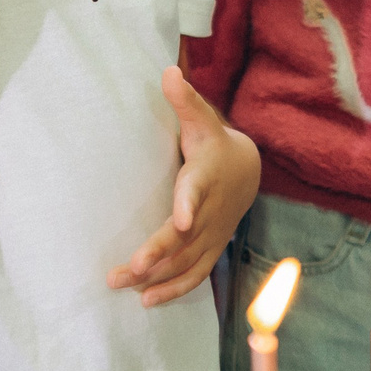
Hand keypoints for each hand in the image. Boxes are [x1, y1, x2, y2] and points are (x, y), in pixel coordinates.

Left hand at [111, 66, 261, 307]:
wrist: (248, 168)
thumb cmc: (214, 143)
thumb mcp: (203, 120)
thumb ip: (184, 101)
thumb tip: (168, 70)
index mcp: (206, 177)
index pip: (195, 192)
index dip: (188, 206)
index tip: (178, 222)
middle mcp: (211, 210)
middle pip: (185, 237)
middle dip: (157, 254)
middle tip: (128, 268)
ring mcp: (213, 233)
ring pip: (187, 260)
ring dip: (157, 277)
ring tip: (123, 286)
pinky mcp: (211, 247)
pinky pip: (196, 273)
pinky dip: (174, 288)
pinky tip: (147, 300)